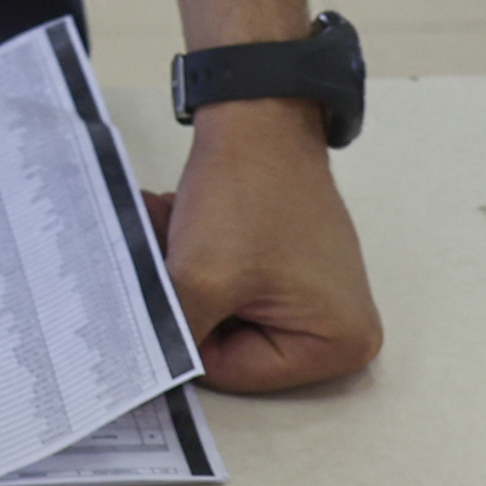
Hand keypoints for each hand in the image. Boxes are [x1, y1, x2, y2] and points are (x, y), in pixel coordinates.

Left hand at [147, 101, 380, 393]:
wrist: (257, 111)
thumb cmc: (249, 189)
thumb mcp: (200, 280)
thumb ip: (173, 337)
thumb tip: (145, 373)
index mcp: (339, 343)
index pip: (235, 373)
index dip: (190, 332)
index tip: (173, 289)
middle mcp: (340, 325)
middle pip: (230, 344)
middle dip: (187, 301)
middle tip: (165, 256)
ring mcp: (317, 292)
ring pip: (221, 312)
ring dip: (185, 277)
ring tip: (170, 232)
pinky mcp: (293, 265)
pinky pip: (230, 283)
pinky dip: (197, 259)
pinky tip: (180, 224)